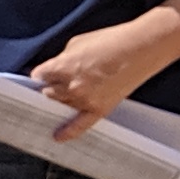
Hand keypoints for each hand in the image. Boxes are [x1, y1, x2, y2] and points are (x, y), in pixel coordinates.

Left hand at [29, 15, 172, 134]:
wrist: (141, 49)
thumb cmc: (111, 41)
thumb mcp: (76, 43)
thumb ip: (62, 60)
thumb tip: (54, 70)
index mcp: (61, 67)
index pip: (38, 77)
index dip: (42, 75)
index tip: (43, 76)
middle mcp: (70, 86)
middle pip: (47, 93)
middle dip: (50, 87)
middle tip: (57, 83)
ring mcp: (84, 100)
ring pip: (61, 106)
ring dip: (61, 100)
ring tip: (69, 93)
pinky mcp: (99, 109)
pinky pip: (79, 126)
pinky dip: (68, 132)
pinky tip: (58, 137)